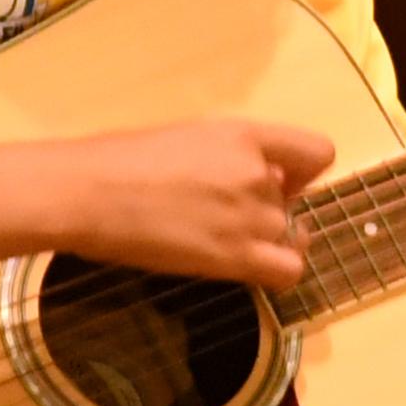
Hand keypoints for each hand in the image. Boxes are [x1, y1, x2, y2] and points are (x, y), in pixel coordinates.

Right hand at [64, 117, 335, 285]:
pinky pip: (287, 271)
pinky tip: (247, 267)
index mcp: (246, 134)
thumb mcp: (191, 136)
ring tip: (216, 239)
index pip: (318, 153)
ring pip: (287, 234)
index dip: (303, 173)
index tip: (280, 182)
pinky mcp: (235, 257)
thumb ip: (236, 153)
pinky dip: (276, 271)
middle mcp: (258, 172)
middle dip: (268, 208)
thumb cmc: (123, 159)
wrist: (88, 192)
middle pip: (293, 200)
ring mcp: (250, 215)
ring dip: (262, 240)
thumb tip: (269, 179)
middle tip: (219, 215)